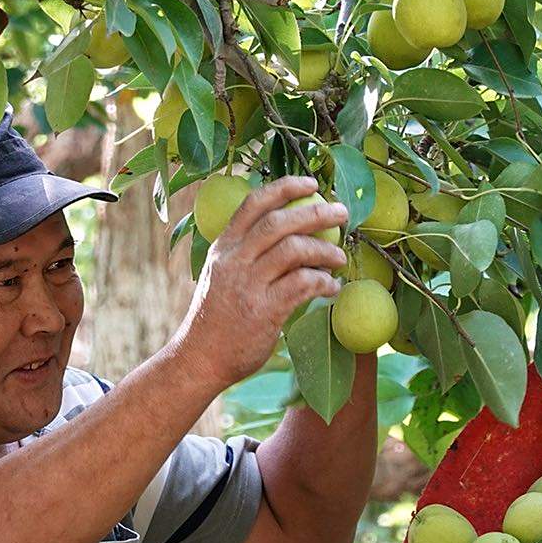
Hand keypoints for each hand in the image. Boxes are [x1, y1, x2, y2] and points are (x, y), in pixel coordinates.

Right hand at [175, 176, 347, 387]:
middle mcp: (233, 261)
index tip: (311, 183)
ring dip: (325, 250)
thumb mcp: (220, 276)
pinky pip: (303, 284)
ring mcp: (247, 285)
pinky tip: (332, 288)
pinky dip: (324, 282)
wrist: (199, 359)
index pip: (253, 204)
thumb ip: (245, 255)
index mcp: (223, 248)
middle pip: (279, 222)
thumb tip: (286, 234)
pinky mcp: (263, 311)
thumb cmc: (215, 319)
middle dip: (316, 212)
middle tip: (342, 213)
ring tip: (339, 258)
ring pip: (295, 249)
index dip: (284, 187)